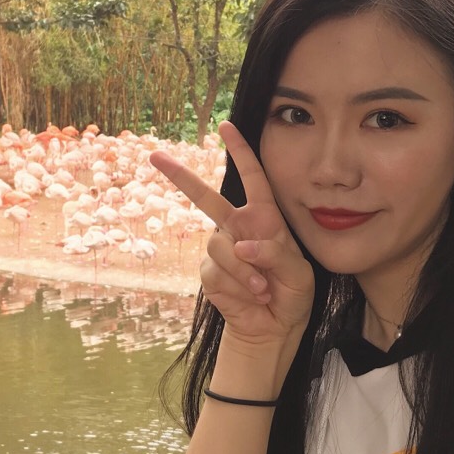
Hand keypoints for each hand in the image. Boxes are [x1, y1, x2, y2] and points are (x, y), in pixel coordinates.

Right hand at [149, 121, 314, 348]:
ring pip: (221, 246)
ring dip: (245, 271)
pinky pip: (217, 271)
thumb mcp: (298, 273)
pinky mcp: (209, 273)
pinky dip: (239, 286)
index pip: (253, 177)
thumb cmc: (292, 294)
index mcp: (263, 218)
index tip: (226, 126)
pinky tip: (251, 297)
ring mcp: (221, 250)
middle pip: (206, 198)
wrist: (274, 328)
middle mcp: (237, 228)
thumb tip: (242, 246)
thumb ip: (276, 254)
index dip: (241, 151)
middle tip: (155, 156)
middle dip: (180, 177)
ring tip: (263, 288)